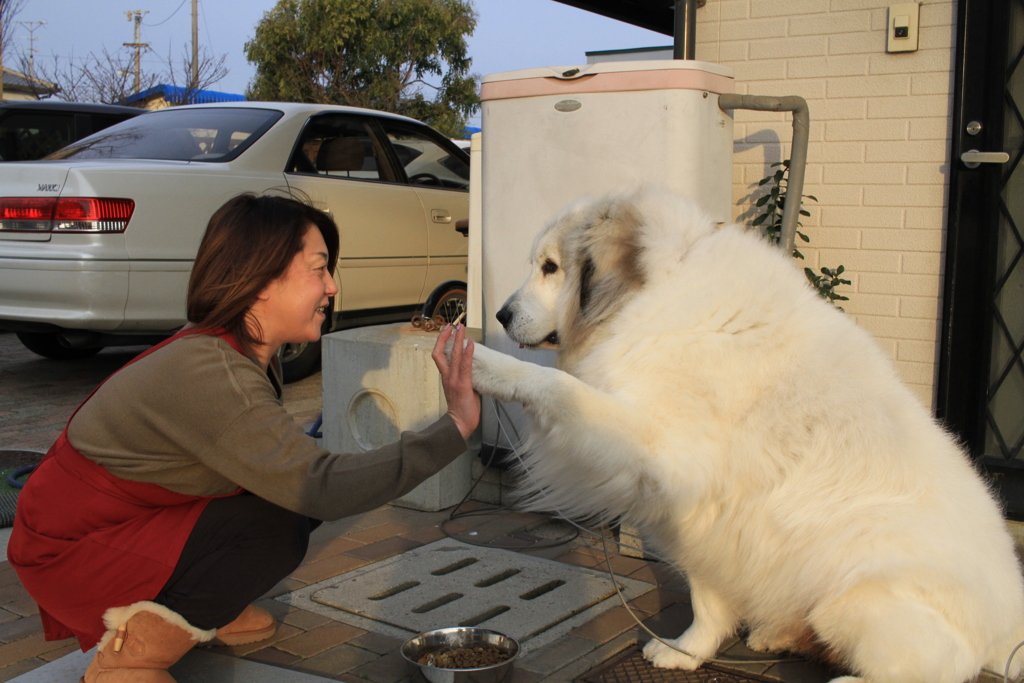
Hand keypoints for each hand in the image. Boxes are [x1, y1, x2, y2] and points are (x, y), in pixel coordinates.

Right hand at [432, 323, 479, 439]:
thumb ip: (465, 377)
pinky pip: (464, 366)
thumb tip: (475, 368)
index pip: (438, 355)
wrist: (459, 423)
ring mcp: (454, 380)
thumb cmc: (462, 408)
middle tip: (454, 324)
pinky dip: (467, 353)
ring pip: (453, 355)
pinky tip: (471, 344)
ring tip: (462, 329)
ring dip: (458, 340)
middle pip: (441, 352)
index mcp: (446, 377)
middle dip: (447, 336)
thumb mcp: (462, 389)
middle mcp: (447, 376)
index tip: (447, 331)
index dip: (441, 341)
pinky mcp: (463, 384)